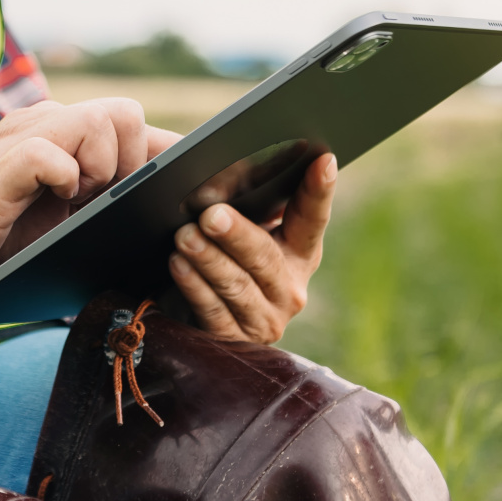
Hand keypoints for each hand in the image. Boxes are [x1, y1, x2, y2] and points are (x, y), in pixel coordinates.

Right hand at [0, 99, 177, 292]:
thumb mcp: (62, 210)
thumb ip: (100, 192)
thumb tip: (161, 202)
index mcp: (62, 130)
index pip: (130, 124)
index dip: (166, 150)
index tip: (190, 180)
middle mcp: (47, 121)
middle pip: (124, 112)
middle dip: (130, 161)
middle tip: (103, 198)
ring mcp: (26, 135)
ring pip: (99, 121)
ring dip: (101, 170)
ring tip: (76, 200)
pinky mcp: (8, 161)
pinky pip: (55, 154)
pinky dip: (65, 180)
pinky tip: (52, 200)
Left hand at [168, 153, 337, 343]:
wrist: (194, 313)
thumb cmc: (220, 255)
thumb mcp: (240, 229)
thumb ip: (245, 204)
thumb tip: (227, 171)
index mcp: (300, 252)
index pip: (312, 218)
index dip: (319, 191)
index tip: (323, 160)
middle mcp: (290, 287)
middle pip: (265, 257)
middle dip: (237, 234)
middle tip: (211, 215)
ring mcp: (266, 318)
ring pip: (237, 285)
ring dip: (209, 259)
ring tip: (185, 237)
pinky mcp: (236, 340)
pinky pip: (214, 312)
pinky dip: (194, 286)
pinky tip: (179, 265)